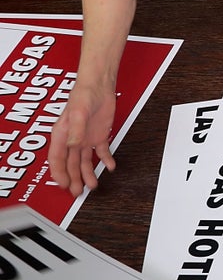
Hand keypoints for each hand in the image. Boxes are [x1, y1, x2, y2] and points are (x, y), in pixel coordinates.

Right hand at [48, 81, 116, 195]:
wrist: (99, 86)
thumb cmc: (83, 95)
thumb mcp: (78, 112)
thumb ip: (76, 130)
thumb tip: (73, 146)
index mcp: (61, 134)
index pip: (56, 158)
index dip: (59, 173)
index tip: (63, 184)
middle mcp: (72, 139)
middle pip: (70, 163)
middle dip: (73, 179)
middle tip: (76, 193)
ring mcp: (85, 138)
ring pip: (84, 161)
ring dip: (88, 174)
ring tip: (92, 186)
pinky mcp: (99, 135)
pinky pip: (102, 151)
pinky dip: (106, 160)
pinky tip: (110, 167)